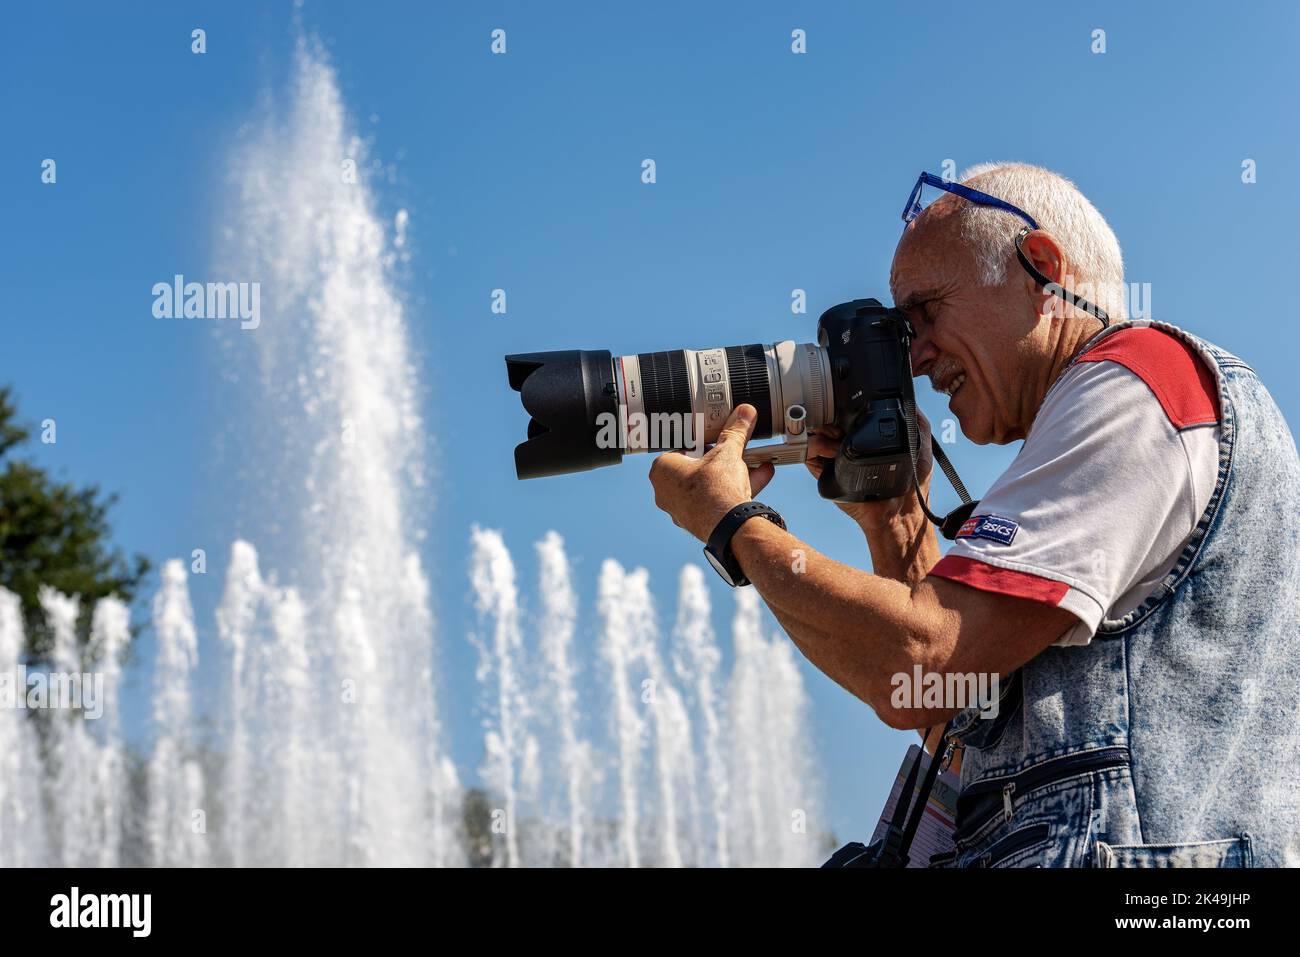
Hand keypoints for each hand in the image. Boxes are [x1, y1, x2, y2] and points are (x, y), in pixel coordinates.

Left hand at [649, 404, 774, 541]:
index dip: (703, 441)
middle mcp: (666, 491)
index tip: (717, 437)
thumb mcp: (727, 452)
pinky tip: (759, 476)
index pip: (682, 446)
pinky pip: (717, 500)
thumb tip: (743, 414)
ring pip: (709, 484)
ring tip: (753, 462)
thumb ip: (735, 432)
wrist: (730, 527)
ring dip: (732, 473)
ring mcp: (681, 509)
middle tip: (735, 449)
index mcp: (662, 469)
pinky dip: (736, 489)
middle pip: (697, 467)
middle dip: (720, 458)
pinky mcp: (699, 521)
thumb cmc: (716, 488)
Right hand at [805, 410, 932, 529]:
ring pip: (814, 432)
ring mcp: (832, 459)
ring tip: (840, 438)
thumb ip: (917, 418)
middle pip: (826, 419)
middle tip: (843, 424)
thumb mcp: (920, 443)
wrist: (898, 513)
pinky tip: (834, 451)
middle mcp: (846, 446)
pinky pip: (808, 452)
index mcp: (865, 437)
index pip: (845, 413)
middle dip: (830, 416)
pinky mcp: (823, 473)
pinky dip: (817, 446)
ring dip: (824, 430)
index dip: (843, 406)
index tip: (849, 406)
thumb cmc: (912, 484)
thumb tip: (908, 396)